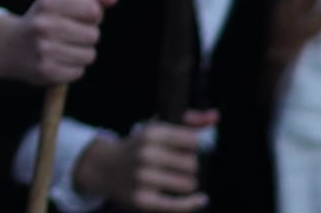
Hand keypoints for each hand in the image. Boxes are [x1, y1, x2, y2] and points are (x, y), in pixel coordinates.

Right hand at [0, 0, 114, 85]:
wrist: (10, 47)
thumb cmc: (44, 20)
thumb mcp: (60, 2)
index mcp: (47, 2)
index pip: (92, 9)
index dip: (93, 14)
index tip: (83, 16)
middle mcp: (42, 24)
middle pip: (93, 34)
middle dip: (87, 35)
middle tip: (71, 34)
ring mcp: (43, 49)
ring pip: (89, 55)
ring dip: (82, 53)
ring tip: (64, 48)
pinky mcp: (46, 71)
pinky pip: (79, 71)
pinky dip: (73, 68)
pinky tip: (58, 61)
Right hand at [71, 110, 216, 210]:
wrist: (105, 167)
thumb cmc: (140, 146)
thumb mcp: (158, 128)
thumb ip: (189, 121)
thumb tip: (215, 116)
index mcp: (150, 133)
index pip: (193, 140)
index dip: (193, 145)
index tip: (185, 146)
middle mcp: (145, 154)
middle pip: (192, 163)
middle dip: (189, 165)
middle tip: (176, 164)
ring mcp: (143, 178)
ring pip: (188, 183)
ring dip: (186, 182)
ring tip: (175, 178)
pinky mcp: (142, 199)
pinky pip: (178, 205)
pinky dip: (193, 203)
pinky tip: (201, 199)